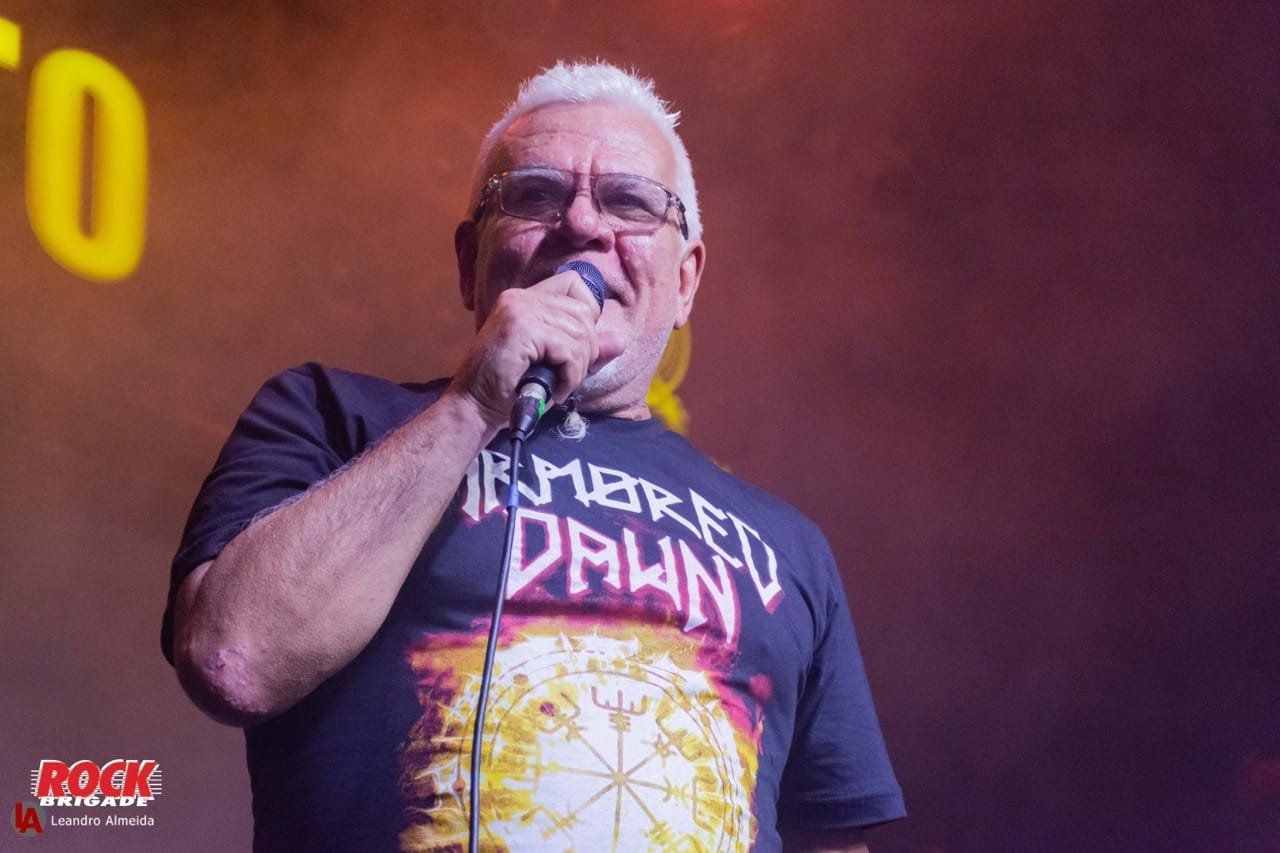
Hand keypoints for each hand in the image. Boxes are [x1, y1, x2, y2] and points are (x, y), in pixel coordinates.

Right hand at [448, 269, 615, 427]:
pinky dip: (570, 375)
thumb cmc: (510, 388)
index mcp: (525, 298)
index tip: (576, 347)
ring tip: (560, 385)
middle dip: (587, 349)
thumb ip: (585, 349)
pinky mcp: (521, 329)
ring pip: (580, 333)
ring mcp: (519, 310)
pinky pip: (569, 349)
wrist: (474, 407)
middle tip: (568, 374)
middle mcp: (521, 298)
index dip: (588, 315)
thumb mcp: (554, 364)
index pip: (576, 284)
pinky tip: (555, 390)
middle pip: (584, 311)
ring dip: (578, 367)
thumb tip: (620, 340)